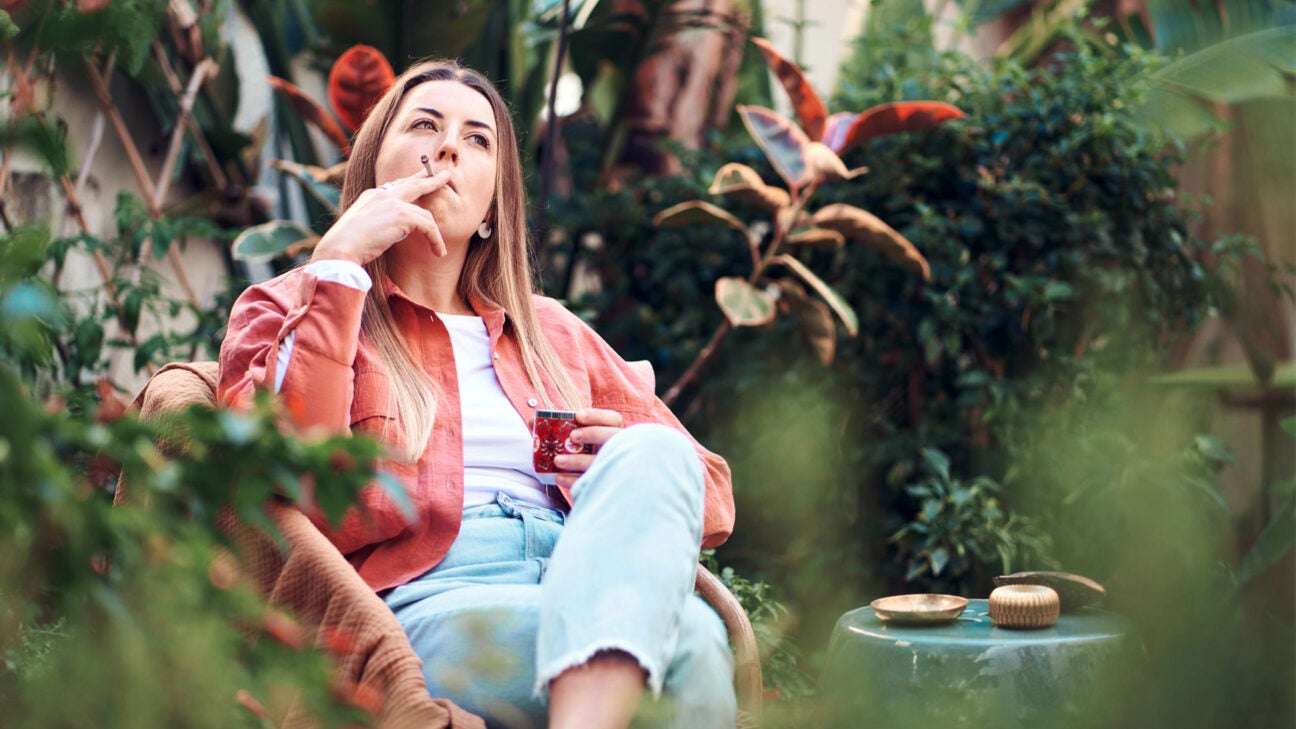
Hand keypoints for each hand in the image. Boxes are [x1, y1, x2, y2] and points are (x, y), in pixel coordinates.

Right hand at [310, 169, 452, 265]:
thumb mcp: (360, 230)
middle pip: (412, 184)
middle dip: (430, 179)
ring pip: (424, 213)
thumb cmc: (346, 246)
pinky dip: (435, 240)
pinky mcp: (402, 215)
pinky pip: (428, 226)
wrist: (340, 248)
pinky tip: (438, 252)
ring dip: (434, 234)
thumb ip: (375, 225)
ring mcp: (393, 202)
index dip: (410, 184)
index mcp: (371, 196)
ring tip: (441, 248)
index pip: (395, 187)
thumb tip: (387, 234)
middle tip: (445, 175)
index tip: (420, 181)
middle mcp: (382, 194)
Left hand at [552, 408, 623, 488]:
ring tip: (558, 460)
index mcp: (613, 433)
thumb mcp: (572, 442)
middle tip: (573, 436)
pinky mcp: (606, 486)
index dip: (597, 416)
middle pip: (614, 436)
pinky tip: (559, 477)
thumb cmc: (581, 456)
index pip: (613, 419)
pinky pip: (592, 483)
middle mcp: (619, 449)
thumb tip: (532, 421)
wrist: (591, 486)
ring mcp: (615, 468)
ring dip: (579, 460)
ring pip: (602, 462)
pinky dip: (574, 480)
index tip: (577, 415)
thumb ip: (556, 431)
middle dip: (593, 433)